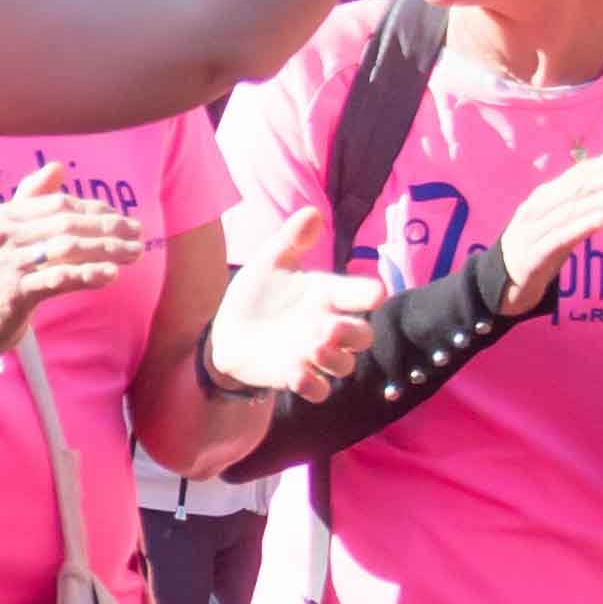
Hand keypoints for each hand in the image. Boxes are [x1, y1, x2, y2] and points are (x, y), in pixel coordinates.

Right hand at [0, 163, 142, 355]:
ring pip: (67, 249)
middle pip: (66, 224)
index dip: (96, 209)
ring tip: (133, 253)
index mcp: (4, 215)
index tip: (122, 218)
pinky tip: (111, 275)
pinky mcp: (15, 293)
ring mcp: (9, 264)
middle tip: (137, 234)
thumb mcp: (5, 232)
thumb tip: (58, 167)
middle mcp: (4, 235)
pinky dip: (88, 275)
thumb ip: (30, 197)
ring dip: (106, 250)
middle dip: (108, 227)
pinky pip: (58, 279)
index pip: (60, 204)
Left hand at [195, 207, 380, 394]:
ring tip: (313, 347)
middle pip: (362, 336)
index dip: (371, 294)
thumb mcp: (271, 261)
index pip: (361, 294)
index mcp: (327, 295)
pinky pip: (317, 390)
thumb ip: (292, 239)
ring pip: (344, 365)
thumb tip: (312, 212)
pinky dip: (311, 384)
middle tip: (330, 326)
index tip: (375, 293)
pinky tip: (295, 373)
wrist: (227, 330)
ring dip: (334, 359)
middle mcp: (327, 326)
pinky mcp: (296, 377)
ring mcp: (313, 354)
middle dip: (354, 334)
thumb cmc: (257, 292)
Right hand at [492, 141, 602, 299]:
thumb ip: (582, 190)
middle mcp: (537, 207)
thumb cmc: (537, 244)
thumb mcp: (558, 216)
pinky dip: (581, 226)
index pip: (581, 173)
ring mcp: (533, 230)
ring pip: (572, 209)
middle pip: (579, 187)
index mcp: (544, 196)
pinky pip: (560, 237)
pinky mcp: (533, 255)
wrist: (502, 282)